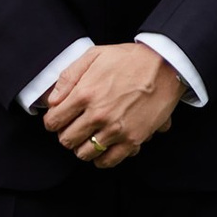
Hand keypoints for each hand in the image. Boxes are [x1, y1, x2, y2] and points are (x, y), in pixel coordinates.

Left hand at [42, 43, 182, 168]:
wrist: (164, 66)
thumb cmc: (128, 59)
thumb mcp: (94, 55)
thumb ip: (68, 76)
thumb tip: (52, 100)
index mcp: (85, 93)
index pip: (54, 121)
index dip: (52, 121)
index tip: (58, 119)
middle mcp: (98, 114)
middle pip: (66, 140)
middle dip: (66, 134)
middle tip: (73, 127)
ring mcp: (115, 129)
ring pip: (84, 153)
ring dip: (82, 147)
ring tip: (88, 136)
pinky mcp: (132, 139)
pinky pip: (108, 161)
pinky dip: (101, 159)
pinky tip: (102, 148)